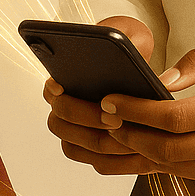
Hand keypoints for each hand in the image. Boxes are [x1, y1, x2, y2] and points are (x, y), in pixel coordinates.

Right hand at [43, 15, 170, 176]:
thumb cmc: (132, 45)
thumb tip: (128, 51)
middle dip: (86, 119)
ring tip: (130, 135)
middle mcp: (66, 105)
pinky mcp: (94, 146)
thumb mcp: (133, 35)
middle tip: (114, 117)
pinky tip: (134, 150)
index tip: (63, 87)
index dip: (53, 91)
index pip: (50, 89)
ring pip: (74, 144)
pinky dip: (111, 159)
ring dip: (100, 142)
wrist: (144, 67)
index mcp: (67, 76)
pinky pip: (93, 160)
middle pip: (60, 121)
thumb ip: (128, 38)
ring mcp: (76, 128)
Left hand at [96, 33, 194, 187]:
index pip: (175, 119)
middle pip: (168, 150)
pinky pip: (191, 174)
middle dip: (128, 135)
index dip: (136, 111)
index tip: (109, 101)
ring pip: (175, 168)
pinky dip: (164, 161)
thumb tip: (161, 81)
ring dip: (140, 152)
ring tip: (115, 131)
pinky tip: (145, 143)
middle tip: (103, 119)